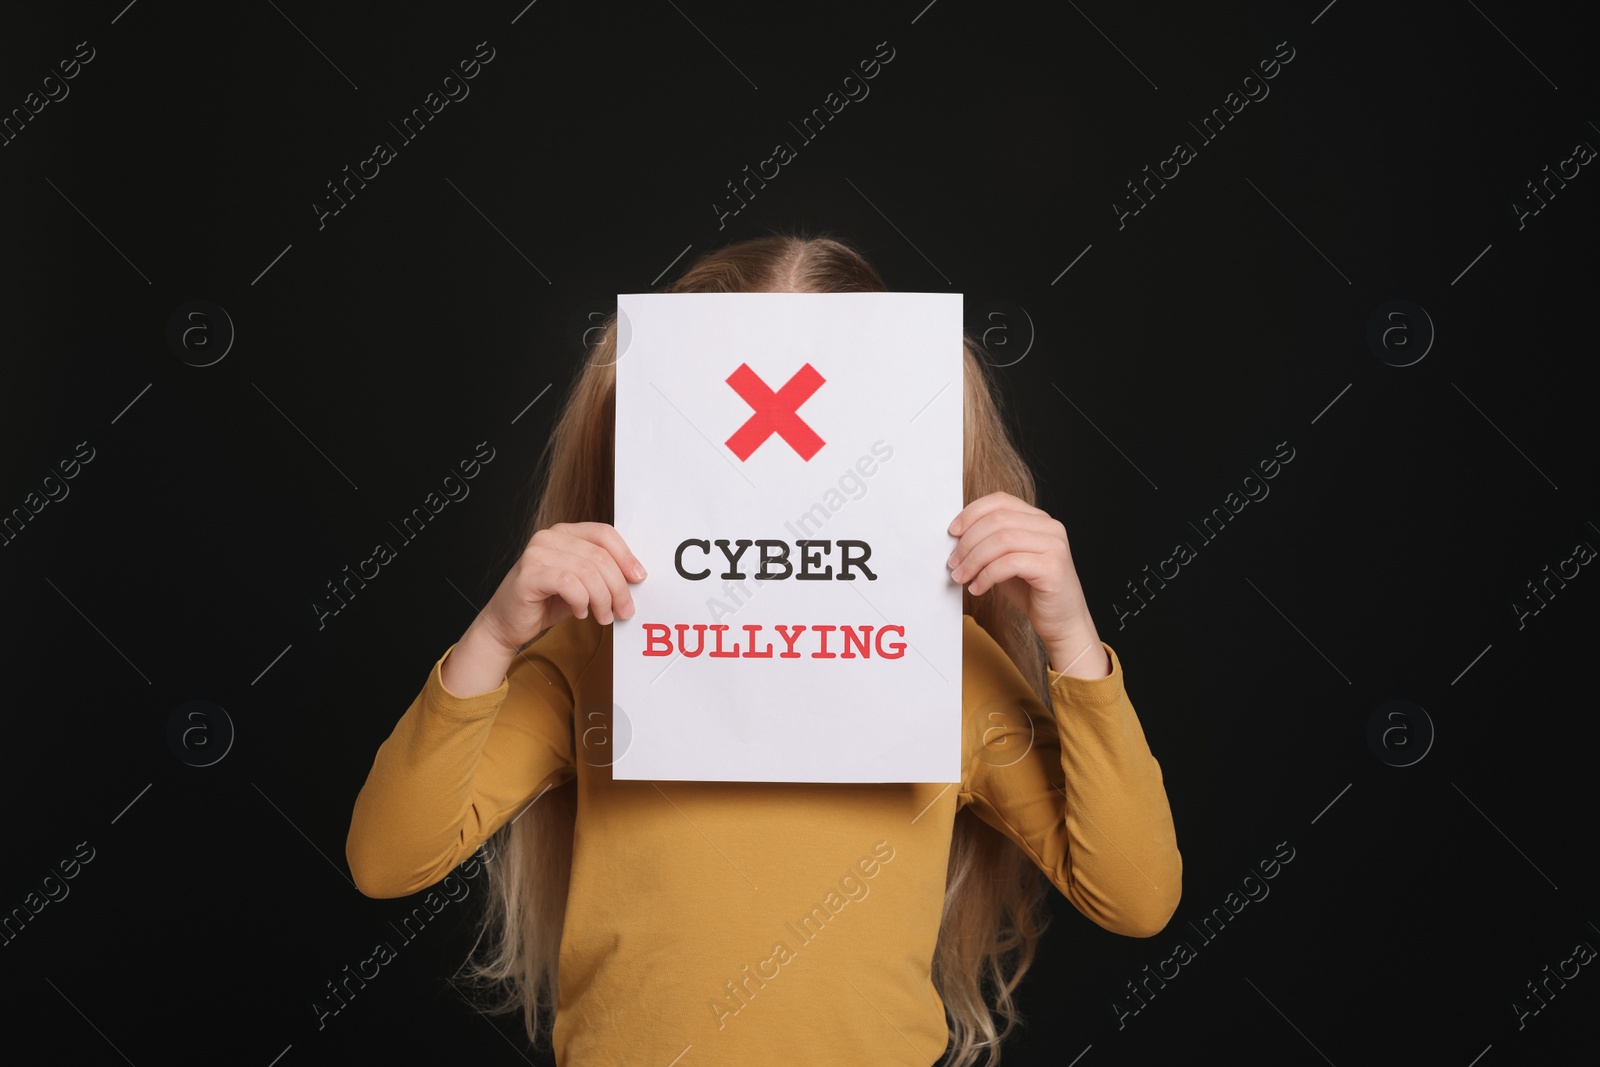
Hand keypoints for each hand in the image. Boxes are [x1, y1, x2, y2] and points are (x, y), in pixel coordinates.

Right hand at [476, 522, 647, 652]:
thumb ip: (603, 574)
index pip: (604, 534)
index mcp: (565, 533)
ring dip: (602, 598)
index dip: (626, 555)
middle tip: (625, 610)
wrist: (507, 623)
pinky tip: (580, 613)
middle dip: (618, 586)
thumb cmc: (546, 602)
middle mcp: (549, 537)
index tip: (639, 578)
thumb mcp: (582, 584)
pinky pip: (569, 583)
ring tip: (604, 616)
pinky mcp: (529, 573)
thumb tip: (636, 577)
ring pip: (587, 571)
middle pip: (599, 555)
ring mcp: (537, 553)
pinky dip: (581, 601)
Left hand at [947, 492, 1106, 676]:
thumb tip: (956, 536)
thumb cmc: (1032, 591)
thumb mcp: (1006, 560)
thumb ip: (989, 542)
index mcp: (1038, 519)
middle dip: (968, 541)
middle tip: (953, 563)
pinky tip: (977, 588)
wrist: (1062, 622)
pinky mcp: (1053, 567)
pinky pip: (1009, 563)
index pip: (1000, 501)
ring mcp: (1054, 545)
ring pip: (1002, 540)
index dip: (972, 513)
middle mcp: (1050, 526)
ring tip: (960, 576)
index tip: (952, 532)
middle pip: (998, 519)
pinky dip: (987, 575)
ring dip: (974, 559)